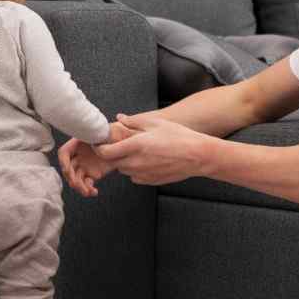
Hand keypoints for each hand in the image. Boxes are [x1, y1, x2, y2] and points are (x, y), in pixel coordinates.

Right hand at [58, 138, 113, 197]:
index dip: (64, 162)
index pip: (64, 153)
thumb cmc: (111, 137)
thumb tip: (95, 147)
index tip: (68, 170)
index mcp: (77, 144)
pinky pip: (86, 184)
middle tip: (76, 184)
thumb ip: (96, 139)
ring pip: (76, 179)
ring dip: (80, 187)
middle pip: (68, 169)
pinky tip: (94, 192)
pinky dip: (89, 189)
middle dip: (71, 178)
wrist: (121, 147)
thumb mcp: (102, 135)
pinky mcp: (91, 174)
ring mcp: (83, 166)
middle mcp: (78, 156)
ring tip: (87, 192)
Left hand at [92, 112, 216, 185]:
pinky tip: (148, 161)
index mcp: (135, 145)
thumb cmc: (179, 136)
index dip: (100, 148)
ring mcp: (143, 174)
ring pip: (124, 170)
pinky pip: (135, 177)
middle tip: (122, 145)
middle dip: (113, 154)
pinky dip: (136, 170)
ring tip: (139, 151)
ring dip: (125, 161)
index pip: (105, 152)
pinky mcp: (150, 181)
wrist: (198, 155)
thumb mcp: (156, 123)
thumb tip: (120, 118)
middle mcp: (136, 162)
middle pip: (113, 162)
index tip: (101, 143)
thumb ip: (134, 122)